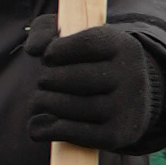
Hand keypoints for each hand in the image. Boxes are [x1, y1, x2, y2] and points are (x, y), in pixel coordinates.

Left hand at [24, 16, 161, 150]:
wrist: (132, 101)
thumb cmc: (92, 63)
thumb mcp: (75, 36)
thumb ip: (46, 29)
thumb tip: (33, 49)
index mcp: (124, 47)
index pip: (84, 44)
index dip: (55, 51)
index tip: (49, 57)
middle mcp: (131, 77)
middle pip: (68, 78)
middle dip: (46, 79)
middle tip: (44, 82)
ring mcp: (126, 108)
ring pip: (65, 106)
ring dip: (41, 103)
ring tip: (41, 100)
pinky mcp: (116, 135)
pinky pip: (70, 132)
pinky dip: (47, 129)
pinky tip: (39, 123)